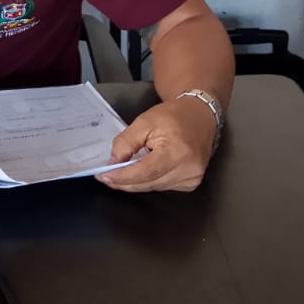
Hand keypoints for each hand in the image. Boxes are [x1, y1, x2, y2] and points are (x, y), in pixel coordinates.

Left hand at [97, 97, 216, 192]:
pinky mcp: (191, 182)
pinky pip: (163, 186)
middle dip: (124, 181)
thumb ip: (126, 142)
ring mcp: (192, 178)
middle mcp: (189, 169)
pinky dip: (149, 181)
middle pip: (149, 183)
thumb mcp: (144, 121)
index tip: (104, 176)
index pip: (146, 171)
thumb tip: (113, 163)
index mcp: (178, 151)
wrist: (199, 116)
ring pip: (154, 187)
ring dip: (135, 182)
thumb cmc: (173, 116)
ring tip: (120, 172)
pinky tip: (142, 171)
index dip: (123, 176)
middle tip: (106, 177)